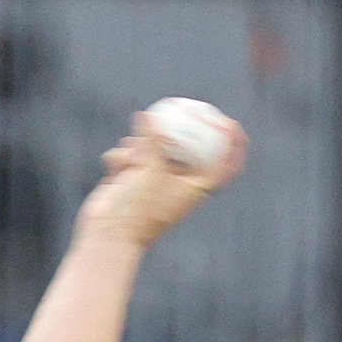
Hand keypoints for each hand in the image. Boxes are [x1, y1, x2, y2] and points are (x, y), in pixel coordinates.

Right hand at [75, 109, 247, 250]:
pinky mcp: (132, 180)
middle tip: (170, 109)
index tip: (233, 124)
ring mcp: (154, 182)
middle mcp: (176, 186)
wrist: (109, 233)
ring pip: (149, 147)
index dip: (231, 147)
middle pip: (182, 149)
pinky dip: (122, 158)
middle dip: (170, 134)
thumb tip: (150, 115)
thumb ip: (153, 140)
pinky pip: (129, 155)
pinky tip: (116, 168)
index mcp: (194, 190)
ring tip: (131, 162)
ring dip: (137, 147)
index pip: (221, 167)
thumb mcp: (150, 169)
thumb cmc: (138, 208)